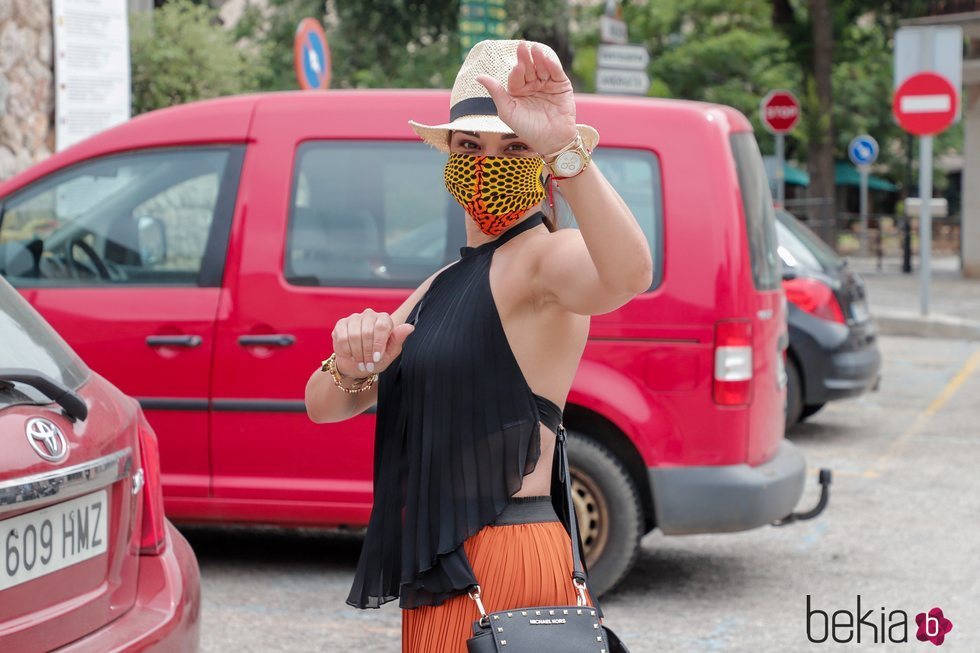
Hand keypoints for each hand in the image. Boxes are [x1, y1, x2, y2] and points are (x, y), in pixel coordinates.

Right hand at [331, 309, 414, 378]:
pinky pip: (342, 338)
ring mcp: (354, 318)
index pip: (382, 327)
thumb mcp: (390, 352)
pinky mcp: (341, 324)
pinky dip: (346, 351)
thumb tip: (410, 327)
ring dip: (357, 353)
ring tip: (360, 362)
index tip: (377, 357)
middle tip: (368, 364)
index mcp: (384, 319)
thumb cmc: (377, 358)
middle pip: (367, 332)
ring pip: (354, 336)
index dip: (378, 344)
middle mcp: (369, 315)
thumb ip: (398, 339)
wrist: (358, 365)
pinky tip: (350, 355)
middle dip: (367, 352)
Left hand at [476, 41, 577, 155]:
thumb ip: (496, 92)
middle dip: (526, 58)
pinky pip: (556, 72)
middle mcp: (532, 85)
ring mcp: (547, 84)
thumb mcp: (508, 111)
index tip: (517, 67)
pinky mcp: (561, 85)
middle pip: (529, 68)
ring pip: (542, 67)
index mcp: (518, 90)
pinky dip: (552, 64)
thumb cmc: (528, 129)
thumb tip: (478, 77)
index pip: (516, 76)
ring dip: (539, 58)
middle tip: (523, 46)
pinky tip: (547, 58)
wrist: (552, 141)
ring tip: (535, 49)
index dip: (517, 71)